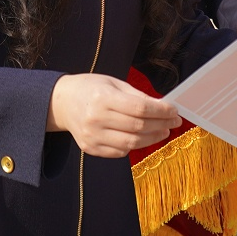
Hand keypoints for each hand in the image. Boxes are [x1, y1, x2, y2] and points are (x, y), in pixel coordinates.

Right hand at [48, 74, 178, 157]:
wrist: (62, 103)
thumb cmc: (90, 89)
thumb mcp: (113, 83)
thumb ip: (137, 96)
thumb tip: (163, 106)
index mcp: (103, 98)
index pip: (139, 108)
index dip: (161, 111)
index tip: (174, 111)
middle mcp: (96, 119)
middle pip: (138, 127)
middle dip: (162, 125)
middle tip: (174, 122)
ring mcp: (92, 136)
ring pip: (131, 143)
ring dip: (153, 138)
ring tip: (164, 131)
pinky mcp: (91, 148)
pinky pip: (120, 151)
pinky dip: (135, 145)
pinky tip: (143, 137)